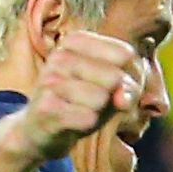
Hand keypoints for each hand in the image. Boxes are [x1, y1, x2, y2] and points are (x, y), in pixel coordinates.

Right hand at [16, 28, 141, 155]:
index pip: (125, 54)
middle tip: (97, 104)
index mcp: (76, 41)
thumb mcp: (109, 88)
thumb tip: (123, 98)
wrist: (39, 130)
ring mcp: (50, 80)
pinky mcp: (46, 107)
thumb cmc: (80, 104)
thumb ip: (127, 86)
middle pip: (115, 76)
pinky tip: (72, 122)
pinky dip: (87, 125)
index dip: (132, 78)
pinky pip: (88, 118)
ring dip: (99, 113)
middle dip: (117, 98)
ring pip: (102, 98)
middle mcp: (60, 56)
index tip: (117, 87)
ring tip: (81, 111)